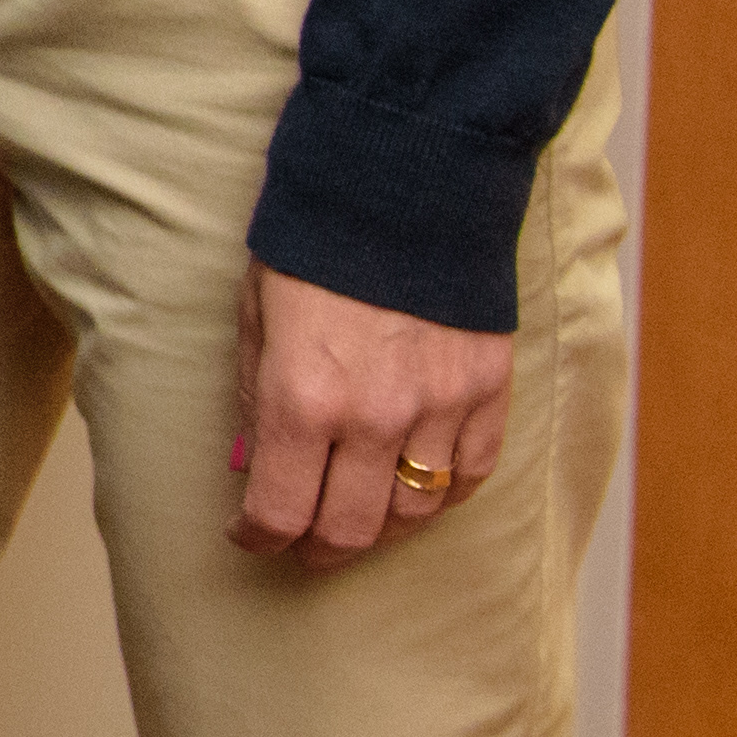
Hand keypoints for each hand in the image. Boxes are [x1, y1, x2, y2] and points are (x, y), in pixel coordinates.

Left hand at [233, 262, 512, 562]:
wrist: (403, 188)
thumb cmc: (313, 248)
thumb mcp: (255, 319)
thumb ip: (254, 399)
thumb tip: (253, 463)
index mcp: (301, 400)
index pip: (279, 511)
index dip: (257, 537)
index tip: (248, 535)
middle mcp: (373, 419)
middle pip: (349, 530)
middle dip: (316, 549)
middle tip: (300, 546)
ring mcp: (439, 410)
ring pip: (414, 513)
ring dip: (380, 529)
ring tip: (357, 521)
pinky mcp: (488, 393)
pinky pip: (471, 475)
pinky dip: (442, 495)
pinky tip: (417, 490)